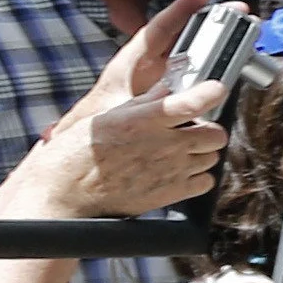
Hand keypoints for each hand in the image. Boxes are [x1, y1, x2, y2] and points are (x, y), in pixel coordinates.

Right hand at [3, 0, 229, 217]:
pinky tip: (179, 170)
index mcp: (146, 120)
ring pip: (212, 157)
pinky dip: (198, 176)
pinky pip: (206, 183)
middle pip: (215, 133)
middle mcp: (164, 145)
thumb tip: (166, 89)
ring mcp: (172, 171)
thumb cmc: (79, 152)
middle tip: (191, 128)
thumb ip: (144, 102)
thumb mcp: (107, 115)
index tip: (215, 88)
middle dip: (207, 128)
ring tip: (179, 150)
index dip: (210, 93)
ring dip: (201, 152)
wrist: (67, 191)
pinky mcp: (172, 193)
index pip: (192, 102)